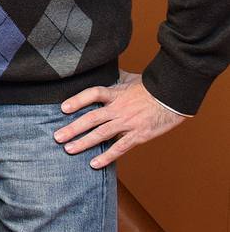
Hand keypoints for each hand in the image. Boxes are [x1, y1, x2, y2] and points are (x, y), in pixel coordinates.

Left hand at [54, 70, 187, 167]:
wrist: (174, 99)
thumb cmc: (153, 87)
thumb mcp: (132, 78)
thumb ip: (117, 77)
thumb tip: (106, 67)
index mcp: (116, 93)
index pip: (92, 94)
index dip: (77, 100)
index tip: (62, 108)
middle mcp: (118, 109)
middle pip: (91, 118)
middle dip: (72, 128)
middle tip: (57, 137)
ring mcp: (127, 123)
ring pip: (101, 134)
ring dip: (83, 143)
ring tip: (68, 149)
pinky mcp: (138, 135)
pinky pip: (119, 147)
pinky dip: (106, 157)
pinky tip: (94, 164)